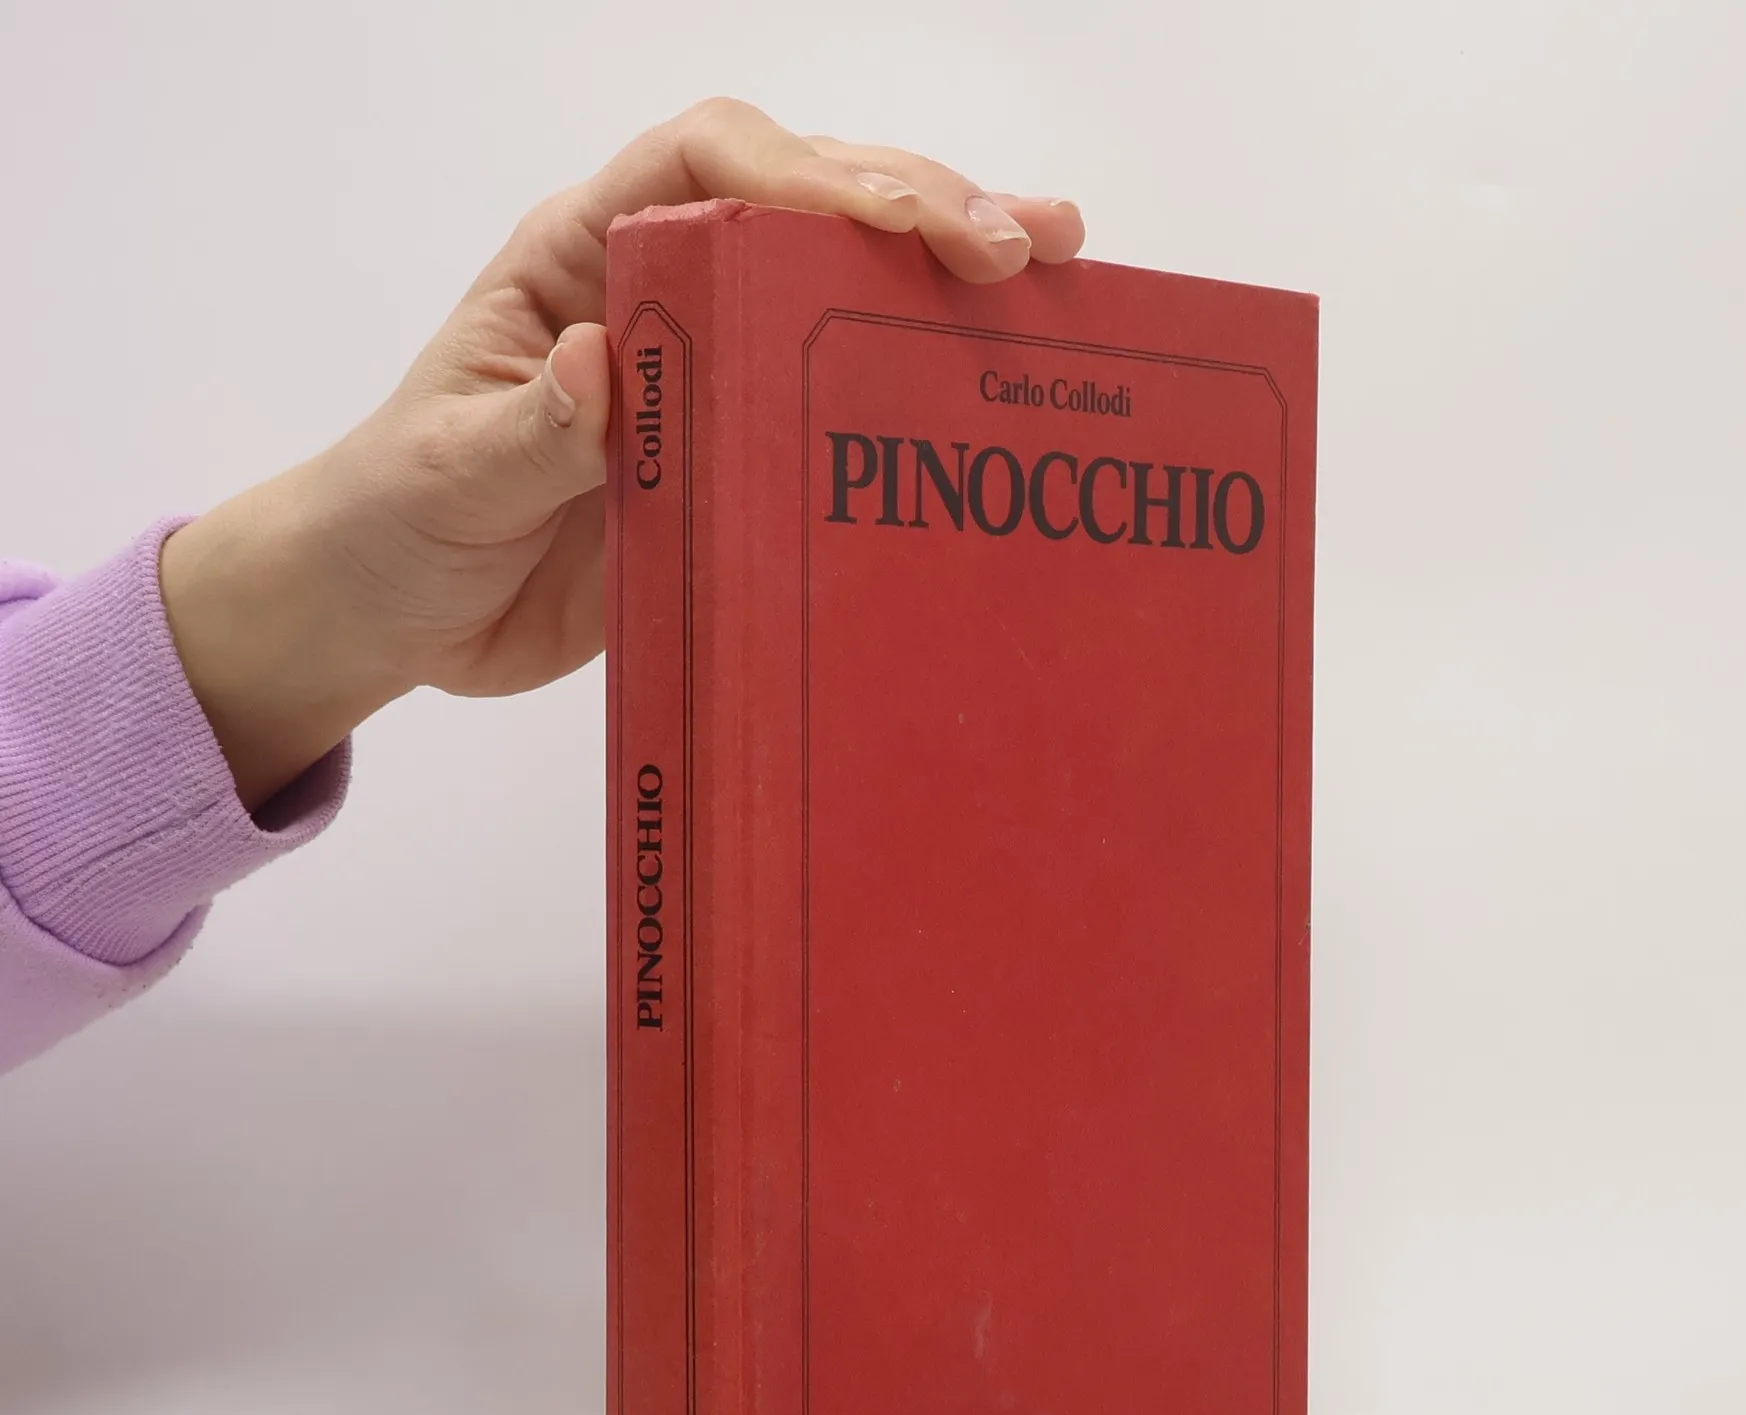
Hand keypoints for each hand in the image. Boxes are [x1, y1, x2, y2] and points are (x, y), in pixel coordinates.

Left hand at [160, 98, 1084, 808]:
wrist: (391, 616)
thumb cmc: (391, 521)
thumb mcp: (443, 476)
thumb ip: (526, 430)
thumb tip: (602, 362)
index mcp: (578, 262)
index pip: (702, 165)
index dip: (805, 172)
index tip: (891, 222)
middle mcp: (658, 297)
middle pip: (800, 206)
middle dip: (915, 208)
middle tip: (1019, 246)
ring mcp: (705, 378)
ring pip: (834, 293)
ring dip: (941, 278)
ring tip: (1053, 276)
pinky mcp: (731, 462)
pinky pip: (828, 415)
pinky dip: (908, 395)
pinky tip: (984, 393)